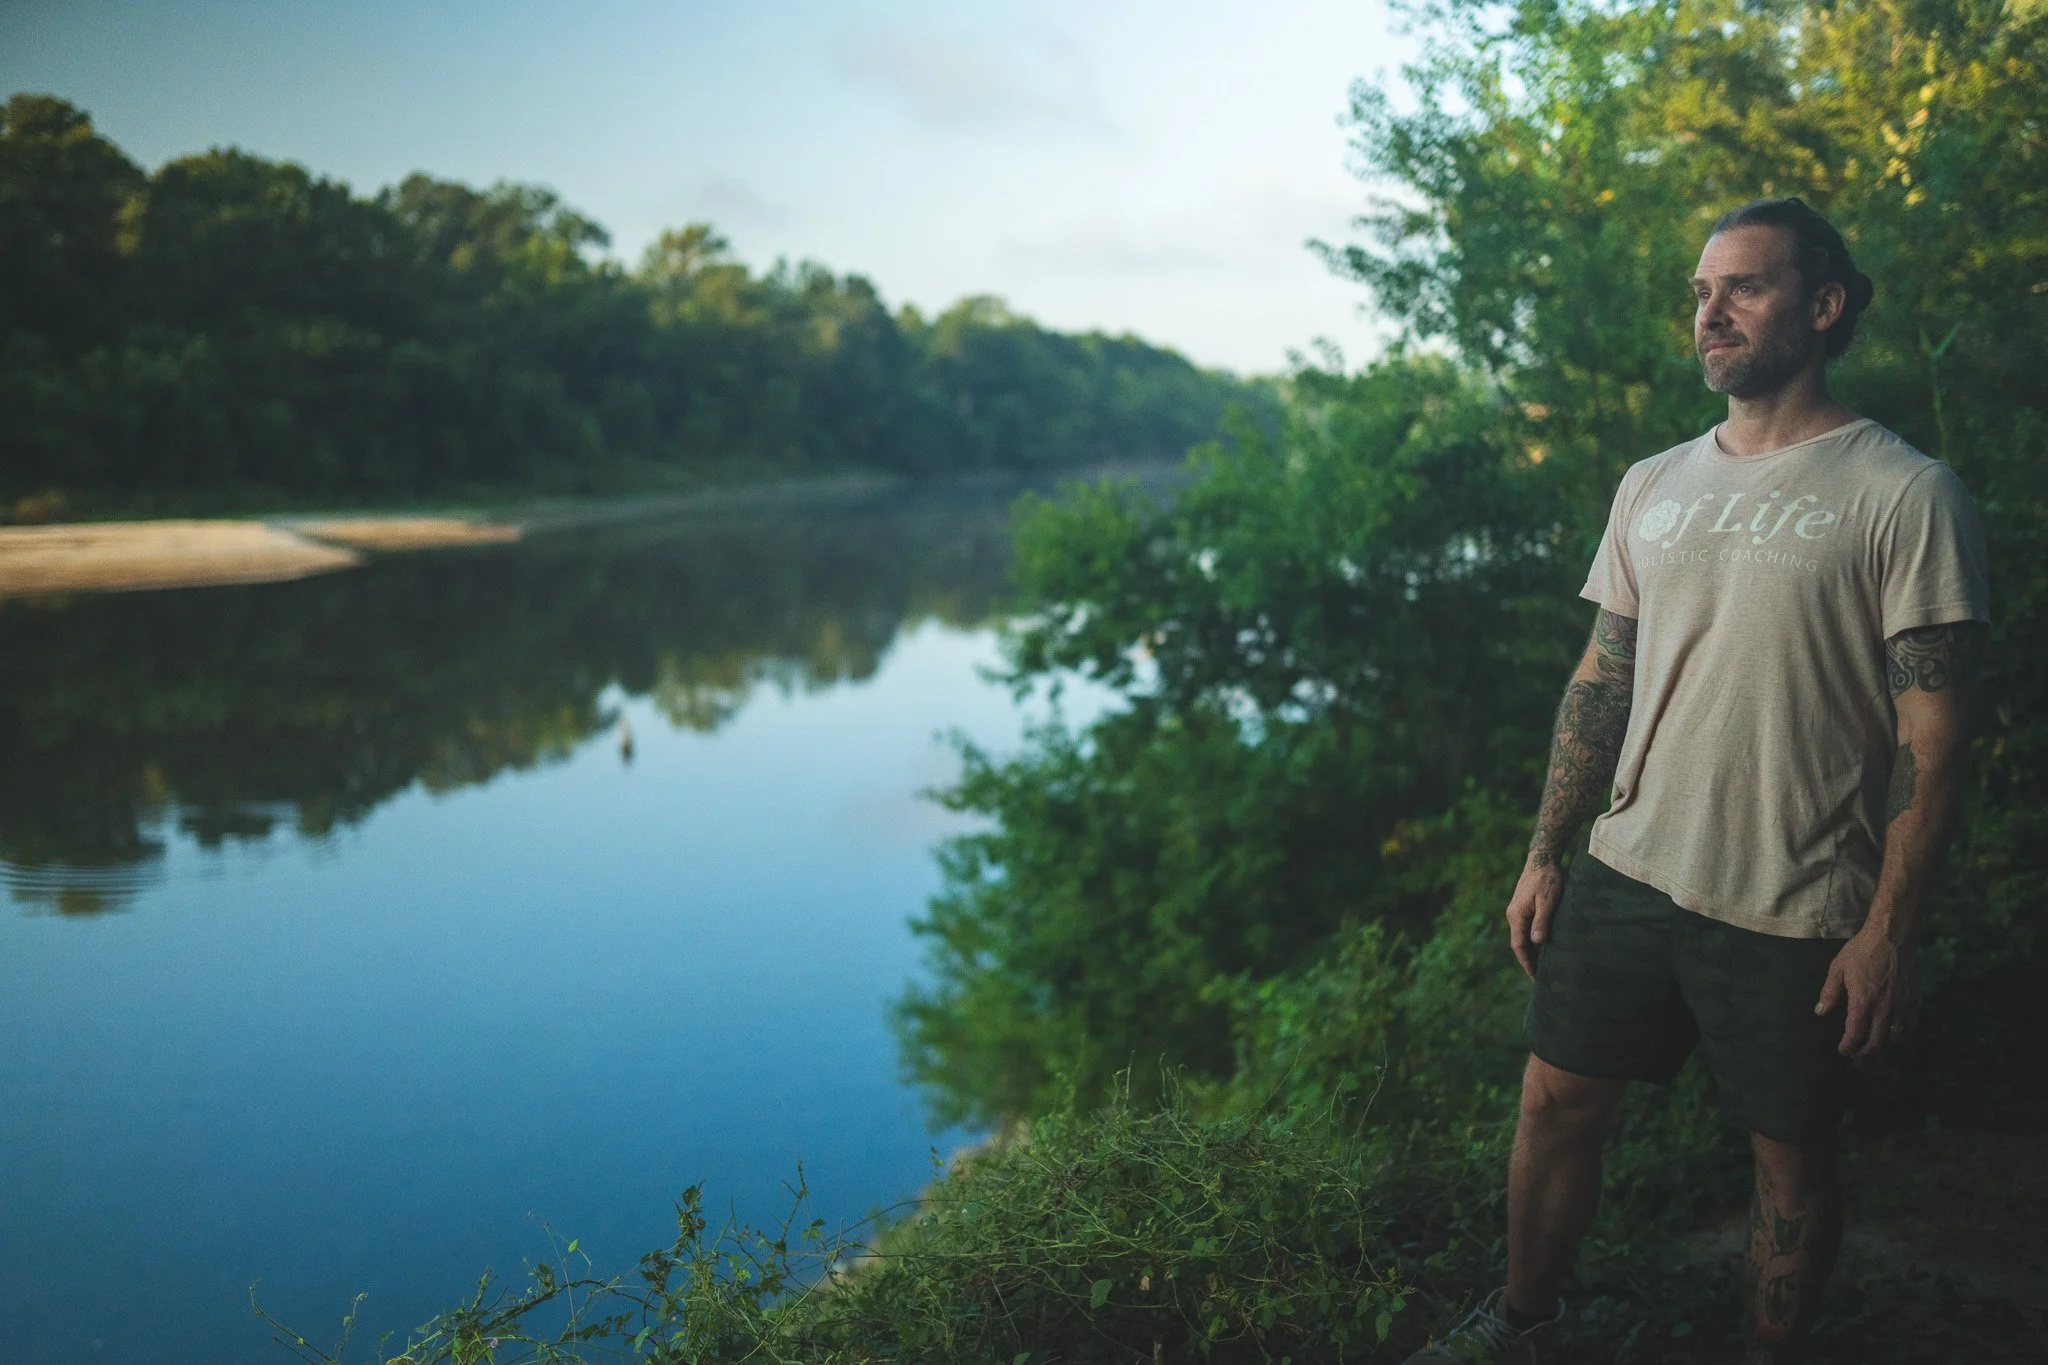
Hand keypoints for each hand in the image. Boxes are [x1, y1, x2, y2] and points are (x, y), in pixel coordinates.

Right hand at [1505, 859, 1565, 978]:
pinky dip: (1533, 939)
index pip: (1519, 946)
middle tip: (1541, 977)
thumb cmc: (1547, 879)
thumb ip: (1542, 922)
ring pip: (1523, 936)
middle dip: (1529, 960)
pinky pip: (1526, 928)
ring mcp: (1517, 910)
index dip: (1527, 963)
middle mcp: (1513, 915)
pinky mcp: (1523, 906)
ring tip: (1544, 965)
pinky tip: (1544, 945)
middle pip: (1519, 943)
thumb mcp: (1547, 902)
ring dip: (1532, 950)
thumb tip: (1537, 943)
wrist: (1542, 858)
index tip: (1535, 978)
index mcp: (1516, 916)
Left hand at [1815, 925, 1917, 1056]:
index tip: (1843, 1050)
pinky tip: (1894, 1031)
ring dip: (1884, 1044)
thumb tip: (1820, 1012)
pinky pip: (1911, 1024)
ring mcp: (1902, 1005)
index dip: (1848, 1046)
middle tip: (1856, 1053)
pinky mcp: (1914, 999)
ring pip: (1896, 1036)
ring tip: (1873, 1045)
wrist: (1892, 937)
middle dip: (1865, 1051)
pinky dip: (1902, 1032)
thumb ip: (1829, 993)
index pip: (1855, 1034)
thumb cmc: (1862, 951)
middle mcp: (1884, 1009)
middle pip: (1877, 1042)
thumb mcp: (1838, 969)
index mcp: (1863, 1002)